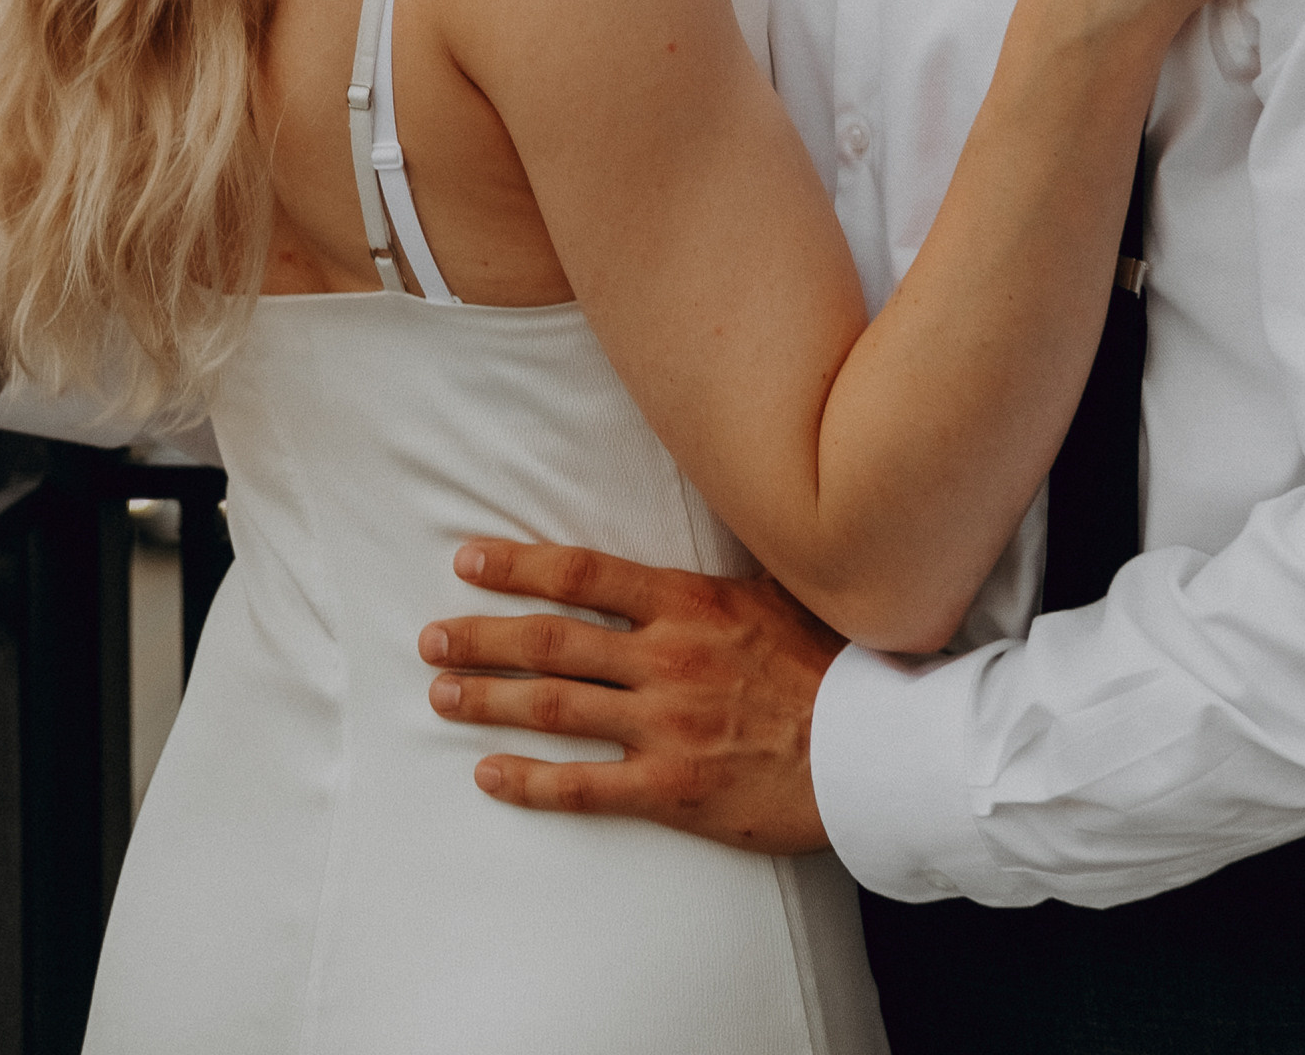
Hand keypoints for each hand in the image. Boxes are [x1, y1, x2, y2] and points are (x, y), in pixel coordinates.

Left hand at [418, 541, 838, 852]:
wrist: (875, 748)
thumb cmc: (831, 664)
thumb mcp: (779, 591)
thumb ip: (723, 570)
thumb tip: (705, 516)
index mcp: (688, 603)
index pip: (584, 575)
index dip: (518, 566)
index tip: (467, 561)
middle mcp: (666, 658)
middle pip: (551, 641)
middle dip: (481, 638)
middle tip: (429, 639)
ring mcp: (666, 725)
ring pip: (555, 708)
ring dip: (490, 701)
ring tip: (442, 696)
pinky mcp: (673, 788)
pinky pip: (586, 786)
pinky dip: (530, 782)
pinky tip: (489, 776)